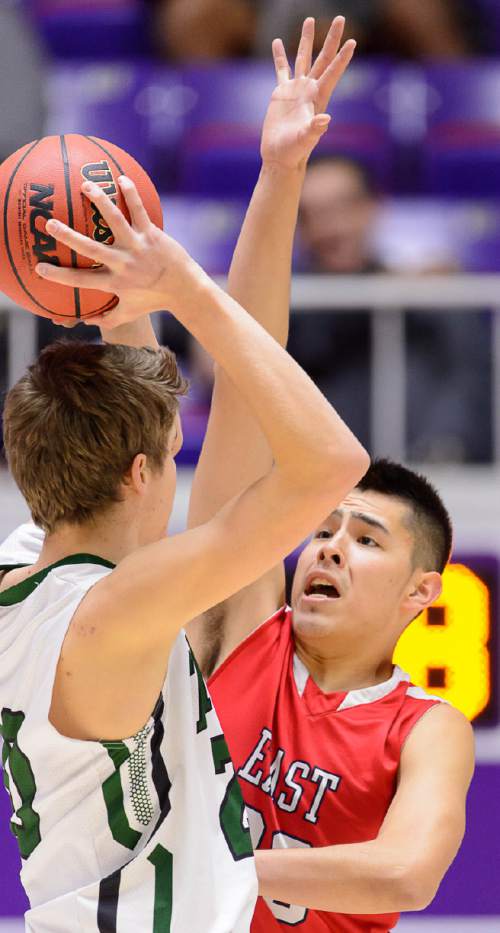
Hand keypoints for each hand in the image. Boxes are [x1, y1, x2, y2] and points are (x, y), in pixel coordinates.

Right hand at [36, 177, 205, 328]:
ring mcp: (138, 247)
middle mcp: (124, 264)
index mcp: (115, 283)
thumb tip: (85, 320)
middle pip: (91, 249)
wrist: (185, 290)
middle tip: (49, 224)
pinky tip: (121, 178)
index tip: (39, 267)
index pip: (81, 280)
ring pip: (116, 221)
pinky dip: (131, 194)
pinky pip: (139, 210)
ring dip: (100, 202)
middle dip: (69, 237)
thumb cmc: (155, 301)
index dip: (59, 276)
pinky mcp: (152, 234)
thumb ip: (108, 317)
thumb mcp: (130, 313)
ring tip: (85, 186)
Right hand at [261, 16, 355, 170]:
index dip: (342, 57)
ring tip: (309, 20)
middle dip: (331, 38)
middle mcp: (309, 90)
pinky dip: (279, 56)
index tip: (352, 41)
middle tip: (340, 18)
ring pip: (303, 58)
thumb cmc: (295, 151)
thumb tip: (325, 120)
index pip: (333, 72)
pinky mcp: (281, 93)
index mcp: (318, 98)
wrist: (280, 155)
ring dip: (306, 39)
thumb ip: (315, 129)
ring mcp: (296, 89)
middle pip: (323, 58)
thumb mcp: (305, 140)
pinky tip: (277, 42)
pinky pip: (281, 69)